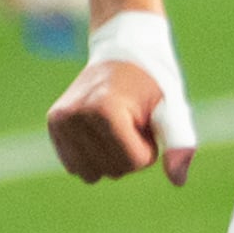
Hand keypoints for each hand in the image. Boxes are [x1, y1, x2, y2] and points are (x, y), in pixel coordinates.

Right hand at [47, 58, 196, 185]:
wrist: (122, 50)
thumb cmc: (152, 81)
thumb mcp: (172, 109)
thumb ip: (178, 142)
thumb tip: (179, 182)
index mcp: (105, 108)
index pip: (134, 162)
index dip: (149, 148)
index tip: (147, 122)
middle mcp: (76, 114)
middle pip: (113, 170)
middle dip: (130, 153)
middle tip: (131, 119)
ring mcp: (61, 119)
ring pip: (91, 174)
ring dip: (111, 158)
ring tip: (116, 126)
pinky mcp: (54, 123)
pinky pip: (75, 167)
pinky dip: (93, 158)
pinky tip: (99, 132)